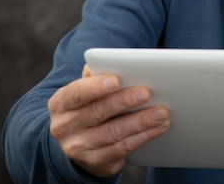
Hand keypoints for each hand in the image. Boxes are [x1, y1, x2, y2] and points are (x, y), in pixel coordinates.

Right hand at [48, 64, 169, 177]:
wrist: (76, 143)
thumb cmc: (87, 108)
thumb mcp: (84, 92)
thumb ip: (95, 77)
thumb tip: (107, 61)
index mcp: (61, 103)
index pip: (76, 93)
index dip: (95, 86)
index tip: (116, 79)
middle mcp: (65, 127)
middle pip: (98, 112)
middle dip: (124, 101)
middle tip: (147, 92)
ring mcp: (79, 148)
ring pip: (114, 133)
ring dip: (141, 121)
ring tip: (162, 112)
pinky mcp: (96, 162)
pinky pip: (123, 148)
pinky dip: (144, 136)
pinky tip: (159, 127)